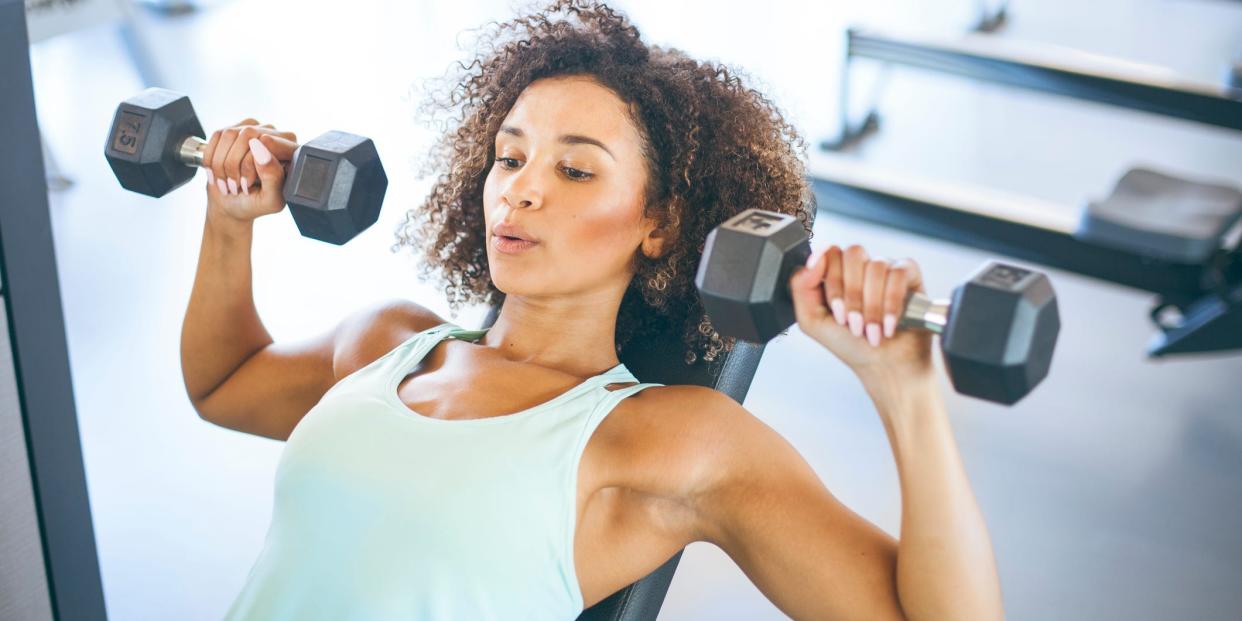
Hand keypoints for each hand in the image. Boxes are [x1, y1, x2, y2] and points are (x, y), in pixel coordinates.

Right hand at [201, 119, 297, 222]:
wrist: (232, 203)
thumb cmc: (255, 203)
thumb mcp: (270, 200)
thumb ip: (273, 176)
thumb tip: (260, 147)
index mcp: (292, 152)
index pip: (272, 141)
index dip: (256, 160)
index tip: (249, 182)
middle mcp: (276, 136)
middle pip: (249, 134)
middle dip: (236, 165)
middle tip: (237, 187)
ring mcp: (254, 129)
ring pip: (230, 134)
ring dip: (223, 164)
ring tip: (229, 183)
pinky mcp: (234, 130)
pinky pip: (217, 136)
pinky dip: (212, 159)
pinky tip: (218, 173)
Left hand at [790, 244, 934, 383]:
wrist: (884, 367)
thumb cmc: (850, 345)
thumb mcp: (812, 321)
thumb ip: (801, 287)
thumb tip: (814, 258)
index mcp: (836, 273)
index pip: (830, 253)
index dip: (834, 283)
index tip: (837, 313)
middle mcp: (860, 266)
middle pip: (853, 254)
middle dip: (853, 295)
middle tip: (854, 324)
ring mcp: (885, 268)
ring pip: (876, 266)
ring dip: (872, 306)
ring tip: (872, 331)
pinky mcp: (909, 275)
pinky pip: (899, 273)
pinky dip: (892, 303)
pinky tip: (889, 324)